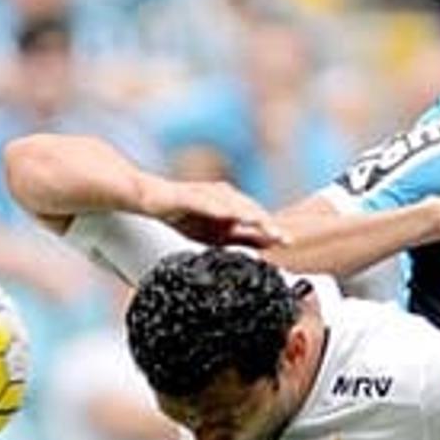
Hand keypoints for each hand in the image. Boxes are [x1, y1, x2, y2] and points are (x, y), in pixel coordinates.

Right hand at [145, 178, 286, 247]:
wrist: (151, 200)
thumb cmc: (184, 215)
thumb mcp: (217, 235)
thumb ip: (241, 239)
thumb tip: (265, 245)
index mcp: (231, 206)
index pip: (256, 218)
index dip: (271, 229)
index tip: (288, 243)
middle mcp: (224, 196)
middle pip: (250, 209)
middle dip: (266, 223)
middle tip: (281, 237)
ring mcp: (207, 194)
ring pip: (233, 204)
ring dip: (249, 213)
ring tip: (262, 225)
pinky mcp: (189, 194)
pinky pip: (207, 202)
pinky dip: (219, 208)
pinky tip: (229, 216)